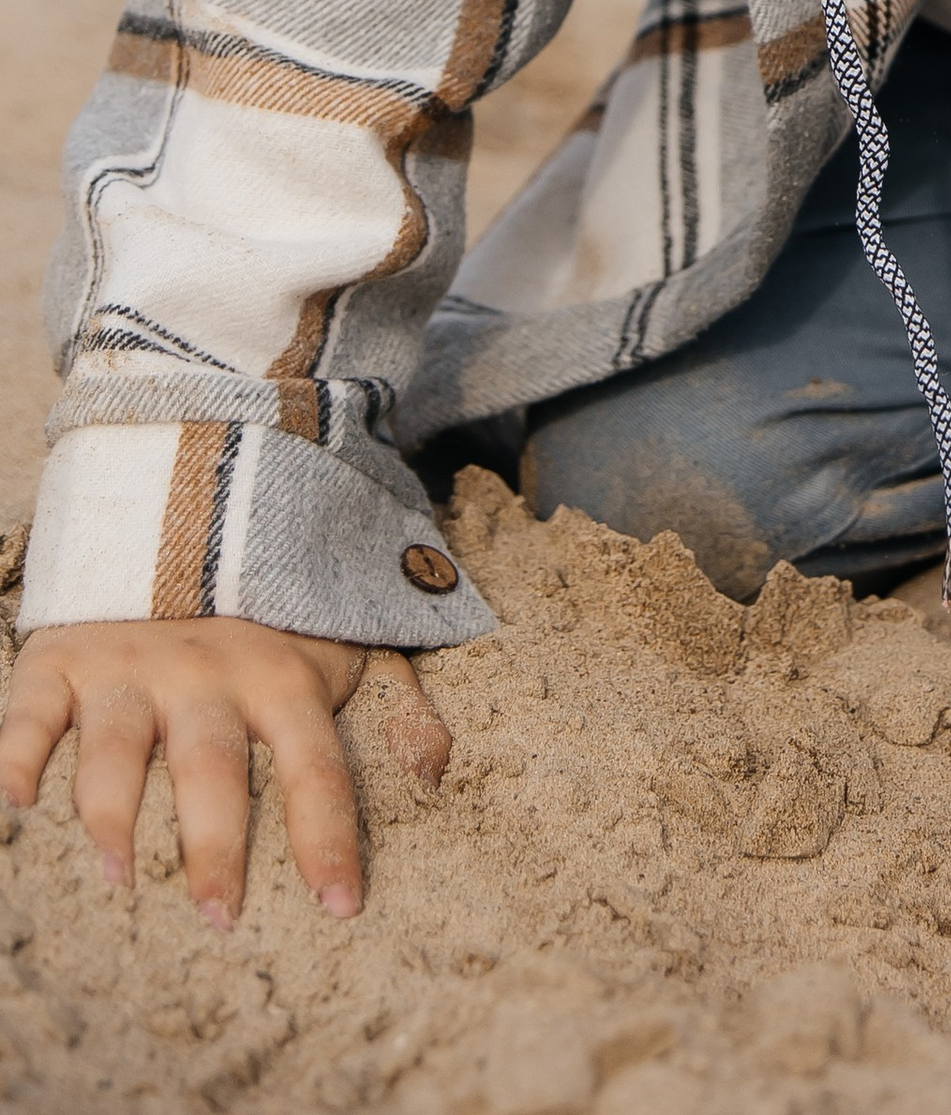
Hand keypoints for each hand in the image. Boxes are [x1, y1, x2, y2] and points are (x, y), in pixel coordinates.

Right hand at [0, 621, 446, 924]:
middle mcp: (205, 672)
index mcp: (280, 674)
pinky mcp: (62, 656)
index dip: (329, 834)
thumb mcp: (345, 638)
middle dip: (216, 846)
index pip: (315, 764)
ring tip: (120, 875)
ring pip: (117, 747)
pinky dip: (14, 754)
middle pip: (212, 768)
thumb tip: (442, 769)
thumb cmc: (272, 605)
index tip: (341, 906)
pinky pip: (30, 709)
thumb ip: (395, 703)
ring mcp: (129, 664)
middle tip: (219, 917)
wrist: (187, 499)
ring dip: (114, 813)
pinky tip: (15, 800)